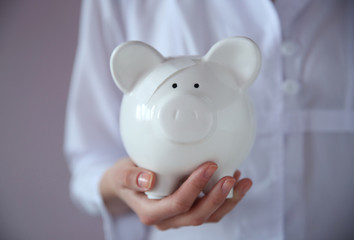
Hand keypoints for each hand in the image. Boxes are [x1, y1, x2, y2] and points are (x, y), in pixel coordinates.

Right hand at [99, 157, 251, 229]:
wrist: (126, 184)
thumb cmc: (124, 176)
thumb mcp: (121, 174)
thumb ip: (131, 177)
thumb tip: (148, 180)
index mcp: (151, 213)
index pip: (178, 204)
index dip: (196, 187)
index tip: (209, 166)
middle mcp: (167, 220)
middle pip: (197, 215)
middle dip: (217, 198)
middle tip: (231, 177)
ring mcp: (179, 217)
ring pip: (208, 216)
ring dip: (228, 201)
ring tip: (243, 181)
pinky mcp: (188, 210)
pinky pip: (210, 210)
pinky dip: (225, 198)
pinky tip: (235, 180)